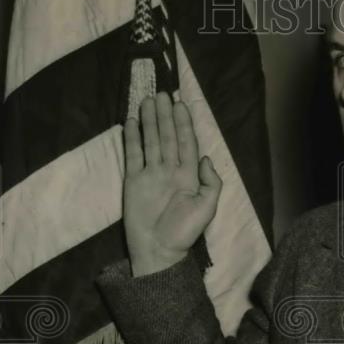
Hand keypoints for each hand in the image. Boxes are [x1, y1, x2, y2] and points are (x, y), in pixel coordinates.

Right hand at [123, 92, 221, 276]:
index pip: (186, 144)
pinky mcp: (133, 180)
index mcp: (189, 176)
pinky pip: (133, 155)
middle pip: (167, 137)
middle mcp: (170, 170)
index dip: (184, 124)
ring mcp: (151, 174)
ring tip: (147, 100)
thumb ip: (211, 183)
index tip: (180, 105)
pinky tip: (132, 122)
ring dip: (150, 121)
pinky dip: (133, 139)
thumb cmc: (185, 231)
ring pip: (151, 141)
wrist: (158, 249)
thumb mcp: (207, 208)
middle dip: (165, 116)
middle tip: (162, 94)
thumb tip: (206, 158)